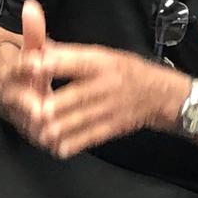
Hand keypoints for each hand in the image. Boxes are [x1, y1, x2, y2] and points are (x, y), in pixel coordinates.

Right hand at [2, 0, 52, 136]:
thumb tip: (31, 5)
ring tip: (60, 130)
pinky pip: (40, 139)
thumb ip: (32, 29)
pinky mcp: (28, 133)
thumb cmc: (20, 67)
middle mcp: (11, 98)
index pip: (14, 69)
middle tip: (43, 107)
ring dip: (42, 128)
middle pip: (20, 102)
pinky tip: (66, 145)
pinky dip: (51, 143)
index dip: (25, 67)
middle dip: (31, 105)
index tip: (35, 65)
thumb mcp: (27, 47)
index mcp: (9, 75)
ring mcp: (18, 117)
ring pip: (28, 125)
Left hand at [35, 42, 183, 158]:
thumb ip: (70, 54)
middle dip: (59, 103)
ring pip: (85, 117)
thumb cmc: (125, 71)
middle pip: (81, 93)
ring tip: (44, 134)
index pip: (77, 61)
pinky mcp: (115, 126)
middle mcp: (108, 84)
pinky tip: (61, 149)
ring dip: (64, 127)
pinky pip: (95, 135)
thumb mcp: (102, 55)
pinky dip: (78, 143)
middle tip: (37, 111)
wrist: (162, 94)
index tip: (35, 67)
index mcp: (102, 61)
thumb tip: (41, 47)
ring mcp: (112, 107)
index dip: (57, 63)